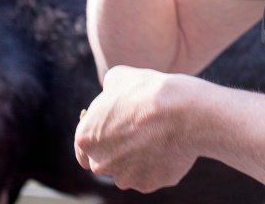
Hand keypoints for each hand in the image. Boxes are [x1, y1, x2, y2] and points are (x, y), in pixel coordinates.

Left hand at [74, 66, 199, 191]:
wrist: (181, 112)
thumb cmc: (146, 91)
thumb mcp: (117, 78)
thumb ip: (106, 95)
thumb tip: (109, 96)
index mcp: (86, 139)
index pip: (83, 148)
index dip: (97, 137)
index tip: (110, 130)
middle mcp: (101, 163)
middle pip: (105, 161)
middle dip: (117, 150)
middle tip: (135, 132)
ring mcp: (125, 177)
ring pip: (127, 171)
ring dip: (136, 159)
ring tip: (155, 136)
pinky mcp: (149, 185)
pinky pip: (149, 176)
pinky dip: (156, 165)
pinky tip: (166, 146)